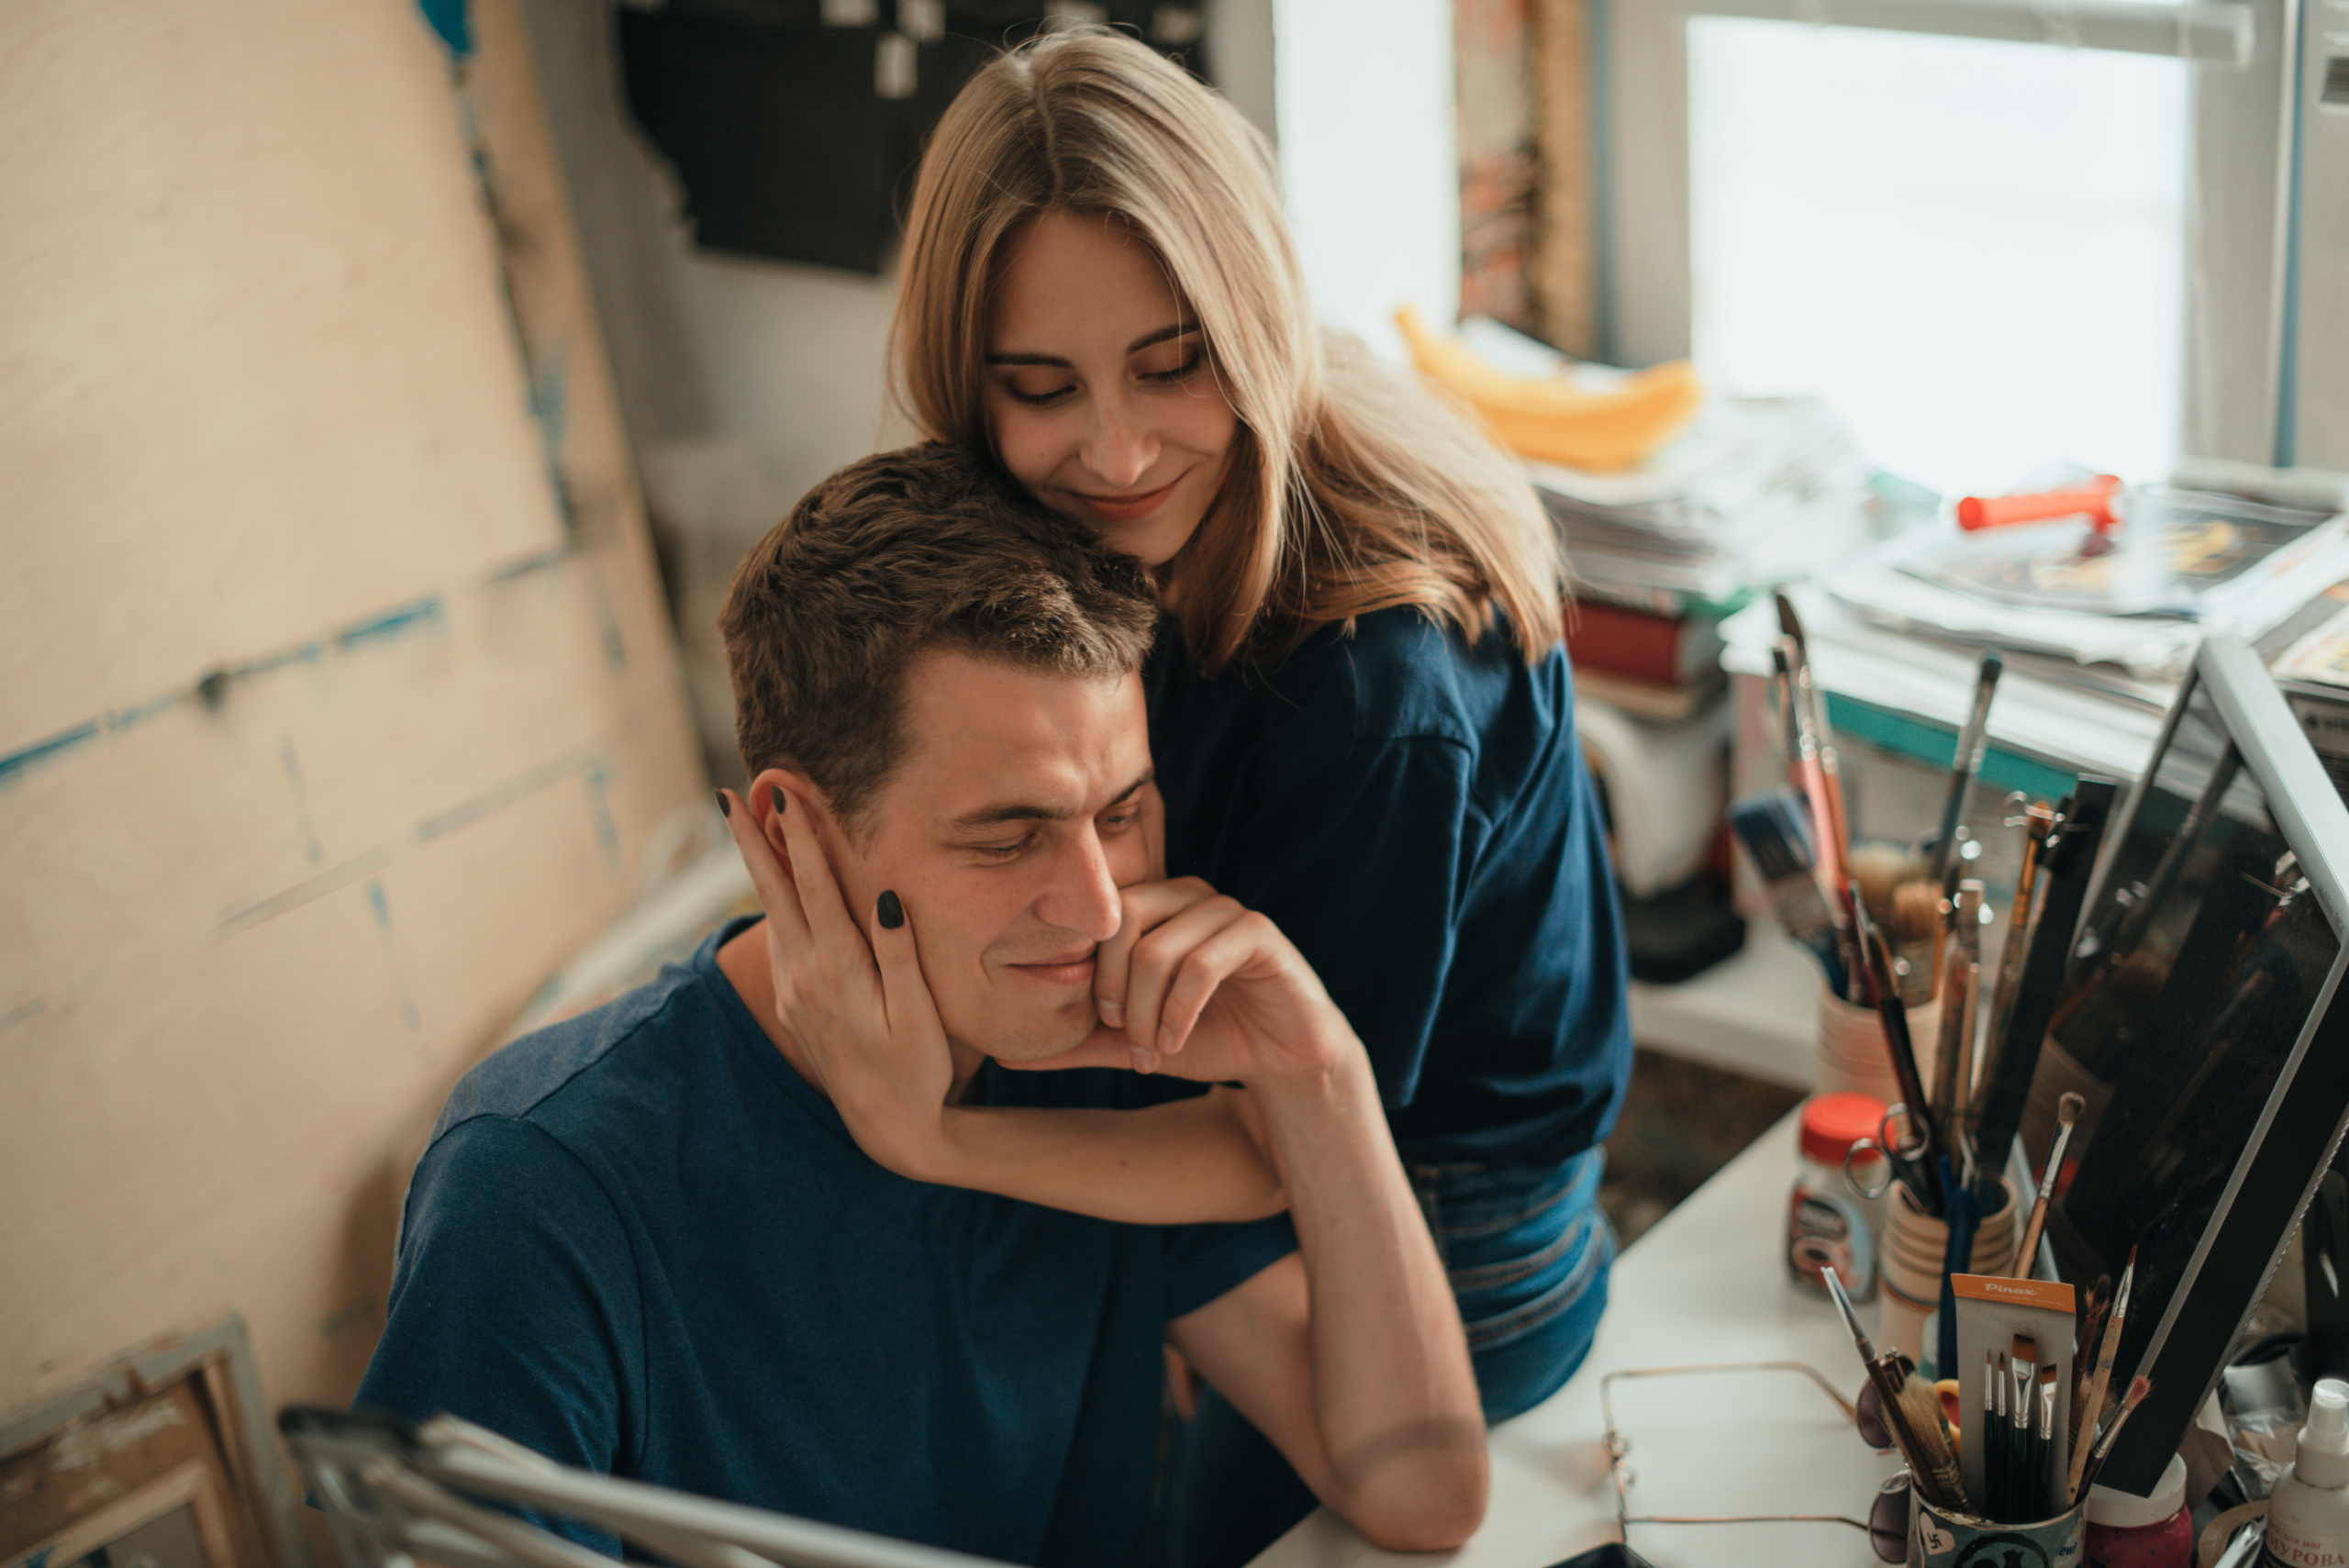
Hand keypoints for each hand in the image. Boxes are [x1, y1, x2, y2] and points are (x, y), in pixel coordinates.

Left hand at [716, 785, 954, 1178]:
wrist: (887, 1125)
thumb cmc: (916, 1068)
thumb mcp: (920, 1014)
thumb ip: (900, 954)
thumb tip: (886, 896)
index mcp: (839, 968)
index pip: (814, 887)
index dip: (799, 837)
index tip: (786, 793)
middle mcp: (806, 973)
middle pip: (773, 892)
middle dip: (751, 840)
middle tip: (727, 796)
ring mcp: (794, 989)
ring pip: (770, 911)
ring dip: (758, 865)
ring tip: (743, 823)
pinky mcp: (792, 1002)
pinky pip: (779, 938)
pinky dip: (772, 901)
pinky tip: (772, 885)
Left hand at [1007, 877, 1351, 1090]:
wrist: (1283, 1060)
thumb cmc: (1206, 1040)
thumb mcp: (1131, 1044)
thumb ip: (1077, 1042)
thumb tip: (1004, 1057)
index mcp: (1154, 908)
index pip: (1099, 919)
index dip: (1090, 972)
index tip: (1100, 1024)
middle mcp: (1187, 897)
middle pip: (1123, 921)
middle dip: (1114, 988)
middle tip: (1121, 1035)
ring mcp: (1225, 910)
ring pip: (1161, 948)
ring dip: (1148, 1012)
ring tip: (1151, 1053)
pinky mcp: (1259, 934)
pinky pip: (1203, 963)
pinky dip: (1180, 1011)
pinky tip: (1176, 1043)